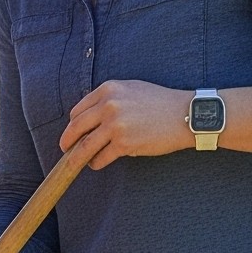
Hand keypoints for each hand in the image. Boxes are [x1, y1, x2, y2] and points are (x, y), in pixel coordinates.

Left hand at [59, 79, 194, 167]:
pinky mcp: (124, 143)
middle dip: (67, 142)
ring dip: (76, 158)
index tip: (73, 133)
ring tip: (75, 163)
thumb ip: (109, 99)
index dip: (73, 124)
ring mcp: (116, 125)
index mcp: (109, 89)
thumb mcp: (132, 89)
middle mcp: (109, 105)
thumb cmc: (160, 103)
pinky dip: (96, 163)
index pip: (78, 110)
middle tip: (65, 150)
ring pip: (84, 147)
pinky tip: (97, 163)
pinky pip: (100, 157)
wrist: (186, 115)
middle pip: (75, 128)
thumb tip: (86, 118)